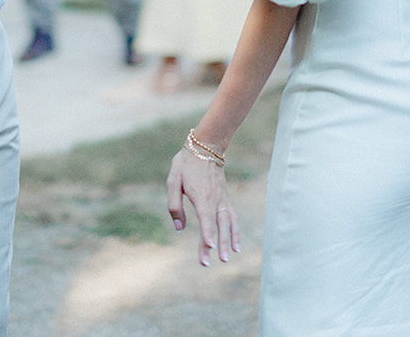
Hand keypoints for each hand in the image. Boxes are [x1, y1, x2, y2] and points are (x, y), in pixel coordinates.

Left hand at [166, 148, 238, 266]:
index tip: (210, 248)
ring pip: (228, 222)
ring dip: (228, 240)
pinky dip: (235, 231)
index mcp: (201, 196)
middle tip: (216, 261)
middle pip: (219, 224)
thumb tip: (179, 228)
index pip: (206, 218)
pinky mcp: (224, 199)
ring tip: (228, 257)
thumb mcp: (173, 180)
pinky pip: (232, 217)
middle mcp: (214, 199)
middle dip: (218, 243)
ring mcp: (222, 199)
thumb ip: (174, 204)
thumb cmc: (186, 164)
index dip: (207, 233)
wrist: (205, 147)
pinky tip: (235, 245)